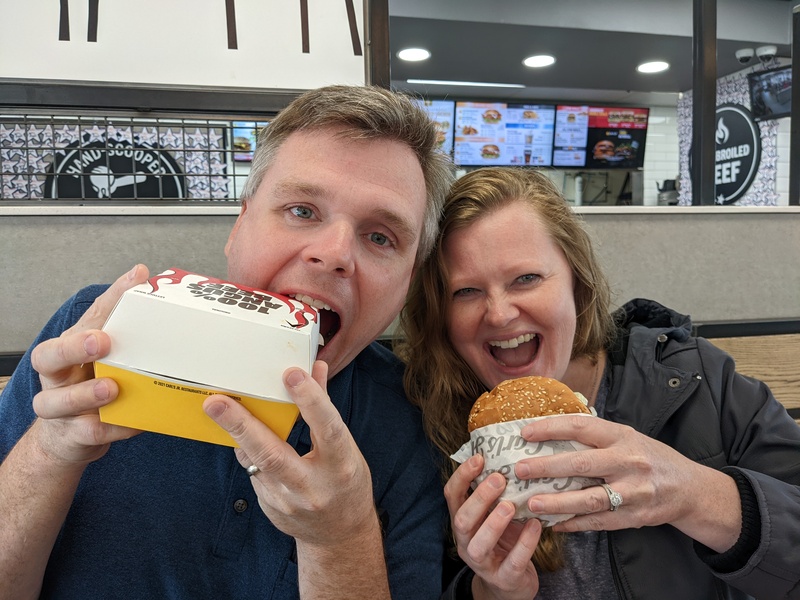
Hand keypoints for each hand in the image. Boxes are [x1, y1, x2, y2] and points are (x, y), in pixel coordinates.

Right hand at [28, 265, 147, 466]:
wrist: (70, 437)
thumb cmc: (91, 385)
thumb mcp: (106, 357)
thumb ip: (123, 330)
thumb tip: (151, 287)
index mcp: (69, 348)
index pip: (88, 317)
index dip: (111, 297)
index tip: (137, 278)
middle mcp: (57, 375)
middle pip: (49, 356)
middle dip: (74, 347)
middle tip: (101, 341)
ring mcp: (59, 407)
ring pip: (59, 400)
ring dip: (86, 393)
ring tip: (112, 387)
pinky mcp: (72, 435)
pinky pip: (90, 433)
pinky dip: (113, 428)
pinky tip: (134, 422)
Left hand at [203, 360, 376, 546]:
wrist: (339, 534)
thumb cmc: (346, 481)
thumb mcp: (345, 446)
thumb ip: (325, 407)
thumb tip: (314, 368)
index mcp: (341, 465)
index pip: (327, 428)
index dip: (311, 401)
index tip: (291, 374)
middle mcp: (313, 486)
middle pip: (273, 454)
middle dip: (243, 426)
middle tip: (217, 402)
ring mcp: (288, 501)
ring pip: (255, 463)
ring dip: (235, 434)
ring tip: (216, 407)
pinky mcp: (270, 507)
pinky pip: (253, 471)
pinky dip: (246, 449)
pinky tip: (238, 432)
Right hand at [444, 455, 540, 599]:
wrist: (511, 585)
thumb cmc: (504, 541)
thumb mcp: (496, 515)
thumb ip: (497, 495)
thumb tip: (511, 457)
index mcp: (463, 521)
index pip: (452, 495)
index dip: (462, 476)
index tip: (480, 458)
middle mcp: (466, 541)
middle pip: (462, 520)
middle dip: (479, 498)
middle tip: (498, 479)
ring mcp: (483, 563)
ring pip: (479, 544)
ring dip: (494, 522)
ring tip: (511, 505)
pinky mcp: (504, 579)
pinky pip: (512, 562)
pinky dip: (525, 542)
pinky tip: (535, 525)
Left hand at [516, 415, 740, 551]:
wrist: (691, 488)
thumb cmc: (651, 457)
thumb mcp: (628, 437)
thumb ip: (597, 436)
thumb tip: (552, 431)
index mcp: (622, 436)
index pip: (580, 427)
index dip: (550, 428)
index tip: (525, 432)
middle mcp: (627, 462)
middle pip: (580, 464)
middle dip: (546, 467)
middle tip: (520, 470)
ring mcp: (632, 492)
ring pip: (588, 499)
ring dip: (557, 502)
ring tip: (533, 503)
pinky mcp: (634, 517)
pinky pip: (599, 522)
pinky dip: (575, 524)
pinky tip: (555, 524)